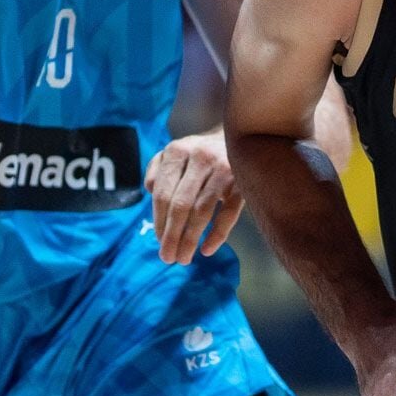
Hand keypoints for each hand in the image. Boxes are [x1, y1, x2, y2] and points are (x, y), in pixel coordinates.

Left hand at [145, 130, 242, 264]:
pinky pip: (229, 213)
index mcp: (178, 151)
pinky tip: (207, 250)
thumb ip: (157, 172)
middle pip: (180, 204)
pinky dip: (218, 235)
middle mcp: (200, 157)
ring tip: (184, 258)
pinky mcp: (242, 181)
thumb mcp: (175, 154)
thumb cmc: (199, 153)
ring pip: (202, 211)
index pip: (162, 193)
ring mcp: (223, 168)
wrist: (236, 137)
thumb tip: (152, 197)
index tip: (158, 242)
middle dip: (172, 235)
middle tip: (168, 258)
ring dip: (190, 239)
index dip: (158, 221)